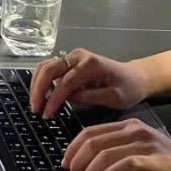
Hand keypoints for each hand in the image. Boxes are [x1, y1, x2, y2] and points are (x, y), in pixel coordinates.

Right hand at [30, 48, 149, 119]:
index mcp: (90, 64)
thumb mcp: (116, 97)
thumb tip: (69, 98)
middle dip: (39, 89)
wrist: (135, 77)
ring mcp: (71, 57)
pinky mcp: (68, 62)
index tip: (47, 114)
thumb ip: (92, 97)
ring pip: (45, 66)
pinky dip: (41, 81)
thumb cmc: (128, 88)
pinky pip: (49, 69)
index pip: (65, 82)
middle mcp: (78, 56)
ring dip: (37, 84)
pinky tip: (40, 95)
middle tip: (35, 109)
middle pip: (49, 69)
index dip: (54, 99)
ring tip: (35, 103)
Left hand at [63, 119, 170, 170]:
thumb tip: (87, 163)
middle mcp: (135, 130)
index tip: (65, 163)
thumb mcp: (138, 154)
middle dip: (77, 161)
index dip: (73, 148)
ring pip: (106, 153)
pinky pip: (126, 163)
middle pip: (94, 141)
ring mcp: (146, 143)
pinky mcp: (156, 159)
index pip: (90, 132)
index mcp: (128, 126)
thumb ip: (116, 152)